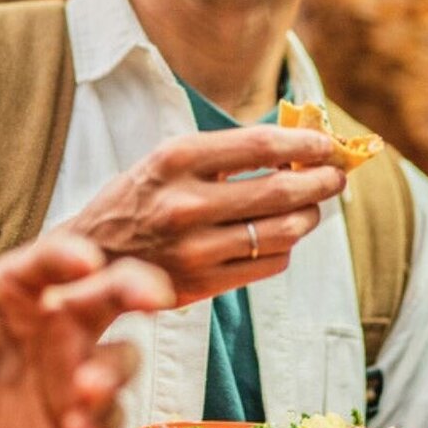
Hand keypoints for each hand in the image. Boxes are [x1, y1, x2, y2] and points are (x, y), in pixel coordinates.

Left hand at [0, 232, 174, 427]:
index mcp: (23, 286)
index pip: (53, 260)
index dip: (70, 256)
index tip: (84, 261)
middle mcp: (62, 318)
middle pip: (114, 292)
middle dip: (140, 286)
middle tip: (153, 296)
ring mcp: (77, 365)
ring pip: (122, 356)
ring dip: (114, 370)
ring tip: (85, 388)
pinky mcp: (83, 412)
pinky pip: (110, 413)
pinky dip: (101, 418)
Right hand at [62, 126, 346, 305]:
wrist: (91, 258)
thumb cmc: (138, 199)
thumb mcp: (166, 159)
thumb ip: (224, 153)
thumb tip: (296, 145)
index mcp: (176, 158)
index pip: (261, 145)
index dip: (305, 144)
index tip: (327, 143)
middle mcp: (185, 202)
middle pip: (280, 190)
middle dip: (321, 181)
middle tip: (336, 176)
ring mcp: (195, 248)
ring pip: (283, 231)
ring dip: (310, 216)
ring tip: (313, 206)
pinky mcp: (202, 284)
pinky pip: (269, 264)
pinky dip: (287, 248)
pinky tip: (283, 236)